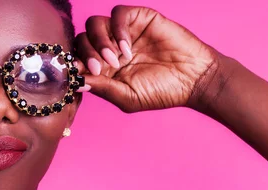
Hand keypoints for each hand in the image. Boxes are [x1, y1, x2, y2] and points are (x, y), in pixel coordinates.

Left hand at [75, 5, 221, 112]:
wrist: (195, 79)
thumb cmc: (162, 92)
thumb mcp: (127, 97)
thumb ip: (102, 88)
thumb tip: (76, 81)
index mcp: (102, 67)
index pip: (77, 58)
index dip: (73, 64)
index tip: (79, 73)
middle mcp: (108, 47)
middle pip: (81, 40)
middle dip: (86, 54)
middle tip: (99, 67)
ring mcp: (122, 32)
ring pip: (94, 24)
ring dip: (99, 41)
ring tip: (116, 59)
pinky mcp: (139, 19)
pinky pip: (117, 14)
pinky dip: (117, 29)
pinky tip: (127, 48)